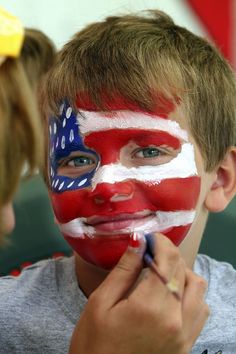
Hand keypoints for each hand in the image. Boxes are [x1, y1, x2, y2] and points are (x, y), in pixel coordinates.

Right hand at [69, 233, 208, 353]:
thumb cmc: (93, 345)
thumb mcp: (100, 304)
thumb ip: (123, 271)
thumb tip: (138, 240)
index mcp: (150, 307)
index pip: (168, 259)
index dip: (160, 241)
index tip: (148, 237)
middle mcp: (175, 320)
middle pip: (183, 270)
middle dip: (168, 253)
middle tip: (149, 251)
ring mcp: (184, 335)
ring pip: (198, 288)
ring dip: (182, 272)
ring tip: (161, 272)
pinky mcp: (186, 346)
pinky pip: (200, 310)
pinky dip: (191, 294)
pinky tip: (171, 295)